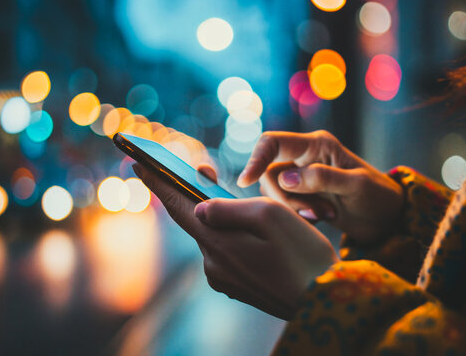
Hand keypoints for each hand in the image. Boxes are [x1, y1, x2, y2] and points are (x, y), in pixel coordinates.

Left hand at [133, 163, 338, 319]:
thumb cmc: (305, 255)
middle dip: (196, 194)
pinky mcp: (237, 285)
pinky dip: (230, 234)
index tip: (139, 164)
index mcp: (219, 244)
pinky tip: (248, 230)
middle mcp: (214, 265)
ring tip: (233, 199)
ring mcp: (225, 279)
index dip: (159, 183)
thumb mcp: (272, 217)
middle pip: (197, 220)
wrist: (326, 301)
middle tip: (203, 170)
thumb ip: (230, 208)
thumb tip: (201, 208)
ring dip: (218, 216)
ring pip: (214, 236)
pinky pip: (226, 251)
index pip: (179, 207)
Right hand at [236, 130, 403, 242]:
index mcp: (316, 145)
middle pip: (269, 174)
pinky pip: (283, 206)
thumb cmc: (378, 196)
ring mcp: (301, 178)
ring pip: (274, 192)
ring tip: (324, 216)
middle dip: (286, 198)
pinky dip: (297, 217)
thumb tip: (285, 179)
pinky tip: (320, 220)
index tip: (245, 181)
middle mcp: (303, 158)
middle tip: (317, 213)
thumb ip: (321, 178)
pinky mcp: (301, 197)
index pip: (273, 142)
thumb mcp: (355, 185)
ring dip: (294, 209)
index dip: (256, 159)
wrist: (387, 218)